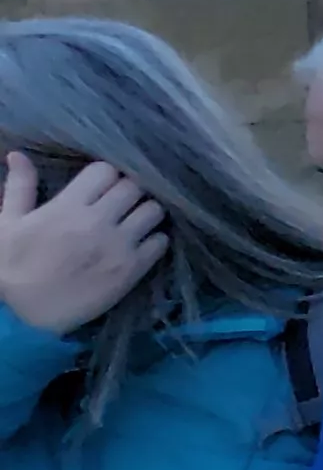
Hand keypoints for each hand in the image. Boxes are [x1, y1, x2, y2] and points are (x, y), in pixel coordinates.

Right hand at [0, 151, 168, 335]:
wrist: (24, 316)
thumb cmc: (12, 267)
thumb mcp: (7, 223)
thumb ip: (19, 186)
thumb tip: (18, 154)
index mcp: (68, 206)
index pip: (107, 171)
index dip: (106, 174)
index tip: (101, 185)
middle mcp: (99, 222)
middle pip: (135, 187)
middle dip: (129, 189)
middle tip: (120, 201)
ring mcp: (119, 246)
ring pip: (154, 210)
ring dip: (146, 210)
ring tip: (134, 218)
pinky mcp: (132, 270)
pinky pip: (161, 242)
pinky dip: (155, 238)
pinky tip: (141, 241)